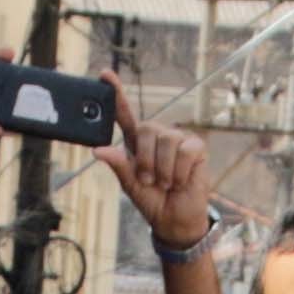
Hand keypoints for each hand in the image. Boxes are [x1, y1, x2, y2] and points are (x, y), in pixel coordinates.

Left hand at [109, 97, 218, 251]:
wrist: (175, 219)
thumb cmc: (153, 200)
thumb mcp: (131, 185)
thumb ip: (119, 165)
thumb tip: (97, 150)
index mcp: (137, 143)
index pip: (125, 115)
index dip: (116, 94)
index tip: (105, 74)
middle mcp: (157, 136)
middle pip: (146, 128)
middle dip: (145, 159)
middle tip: (149, 180)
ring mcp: (178, 139)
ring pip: (166, 139)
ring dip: (163, 169)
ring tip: (166, 183)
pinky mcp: (196, 147)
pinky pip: (184, 150)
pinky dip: (179, 171)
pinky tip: (181, 180)